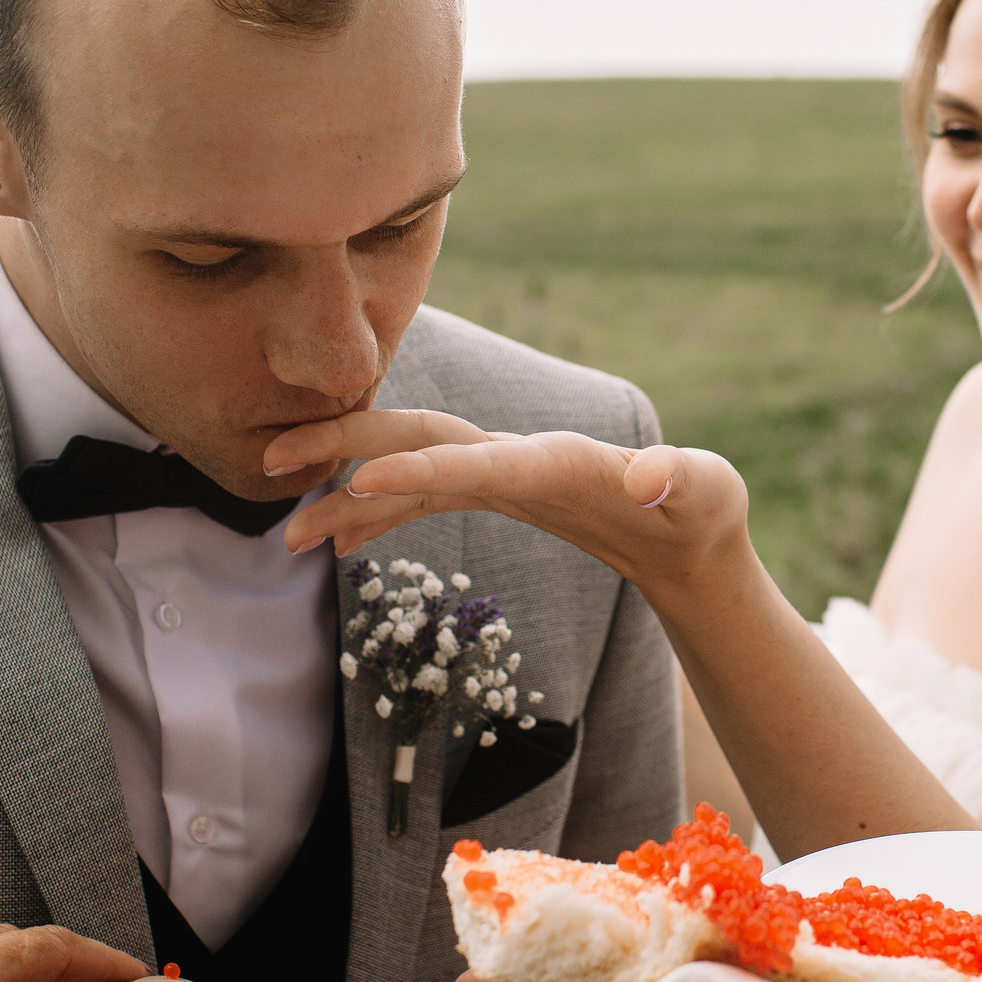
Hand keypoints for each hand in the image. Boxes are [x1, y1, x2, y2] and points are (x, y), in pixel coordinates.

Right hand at [267, 409, 751, 606]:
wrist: (694, 524)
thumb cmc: (703, 508)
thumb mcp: (708, 496)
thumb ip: (681, 480)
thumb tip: (655, 477)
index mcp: (557, 458)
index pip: (476, 458)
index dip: (420, 467)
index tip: (359, 479)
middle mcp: (514, 455)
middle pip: (415, 437)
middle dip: (344, 443)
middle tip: (272, 463)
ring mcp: (497, 471)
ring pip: (403, 471)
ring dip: (342, 495)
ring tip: (287, 536)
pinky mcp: (493, 491)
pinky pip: (418, 499)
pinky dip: (374, 515)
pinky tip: (334, 544)